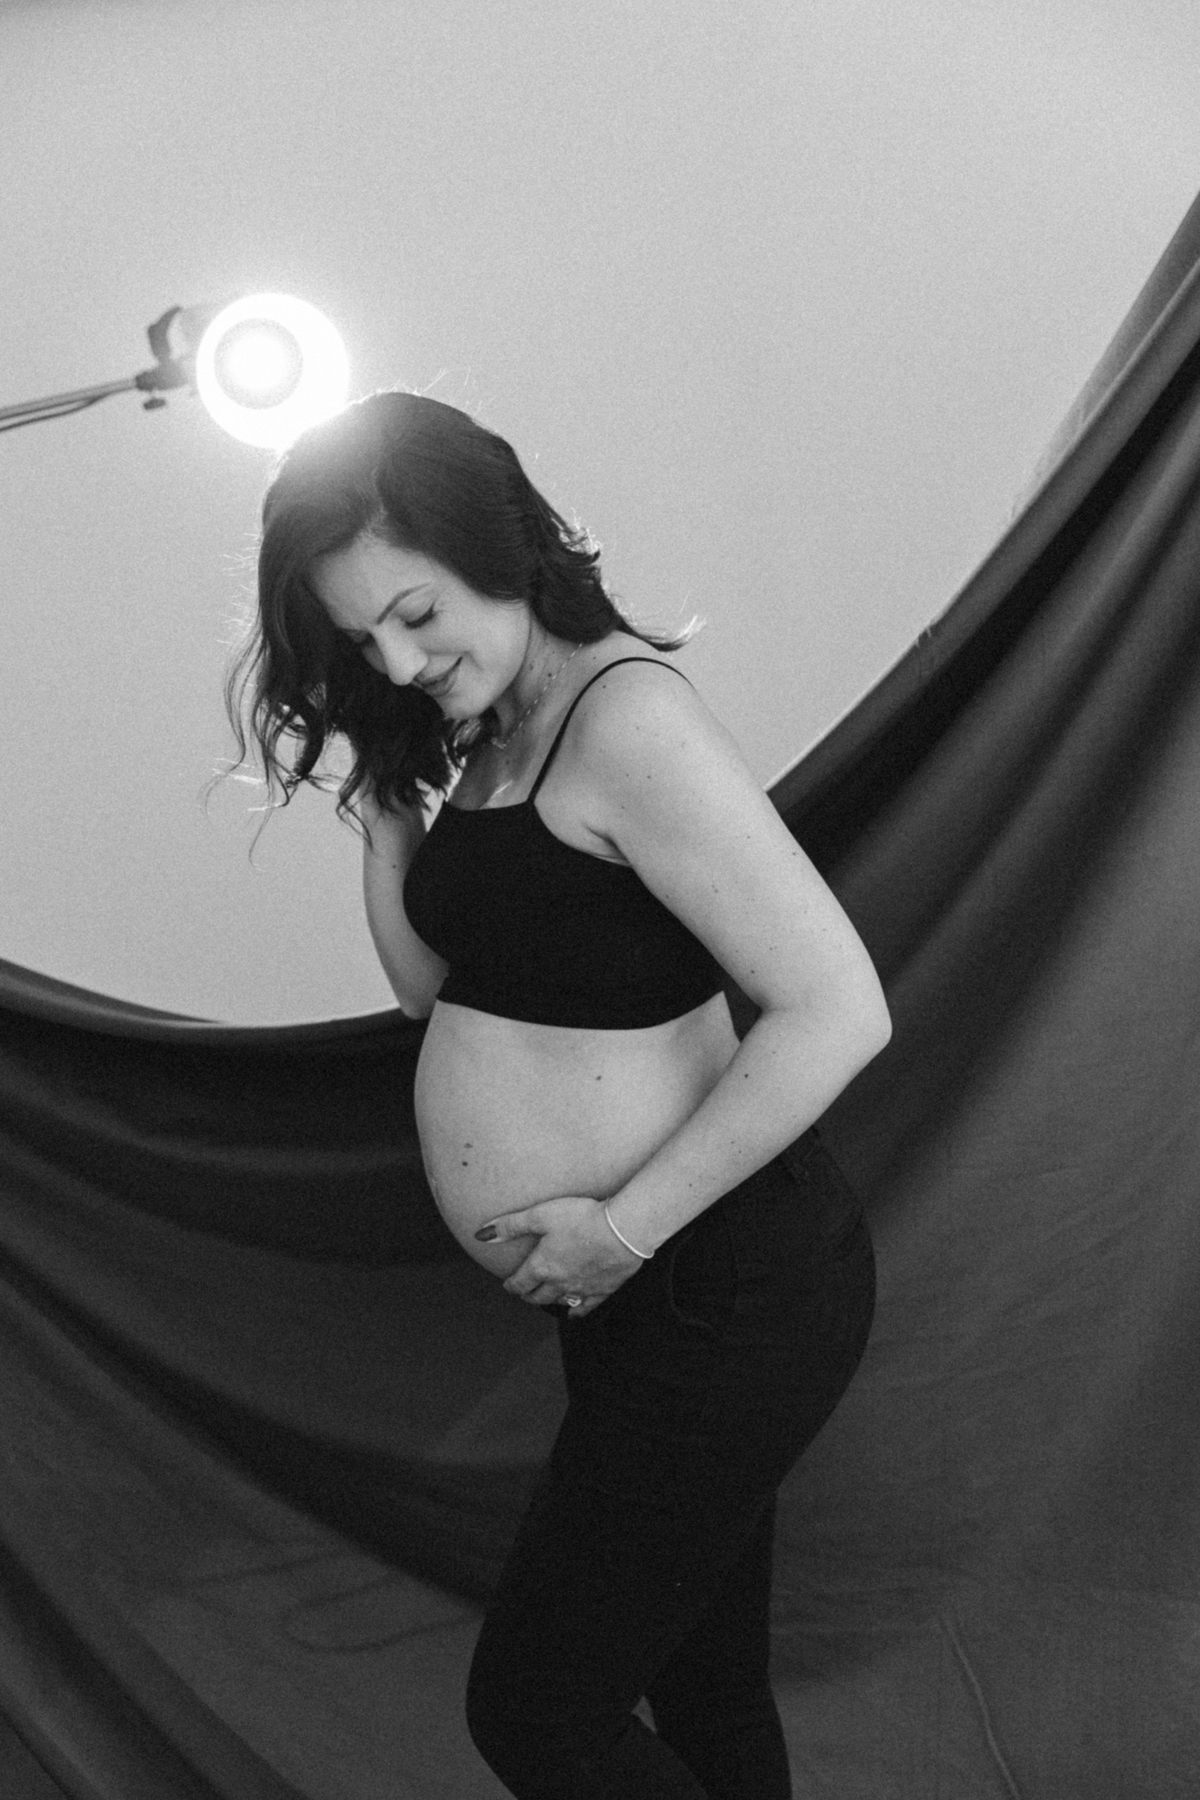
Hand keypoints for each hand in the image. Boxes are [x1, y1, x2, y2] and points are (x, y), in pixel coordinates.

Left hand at [475, 1196, 644, 1317]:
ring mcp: (581, 1289)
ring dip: (550, 1301)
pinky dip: (577, 1311)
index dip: (511, 1285)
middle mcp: (558, 1283)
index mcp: (541, 1266)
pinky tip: (573, 1313)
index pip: (519, 1283)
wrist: (622, 1230)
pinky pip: (586, 1307)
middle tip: (525, 1292)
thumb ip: (510, 1226)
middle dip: (528, 1294)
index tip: (508, 1285)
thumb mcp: (540, 1215)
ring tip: (545, 1298)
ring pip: (560, 1302)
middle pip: (538, 1296)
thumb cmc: (581, 1218)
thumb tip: (482, 1235)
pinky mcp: (603, 1290)